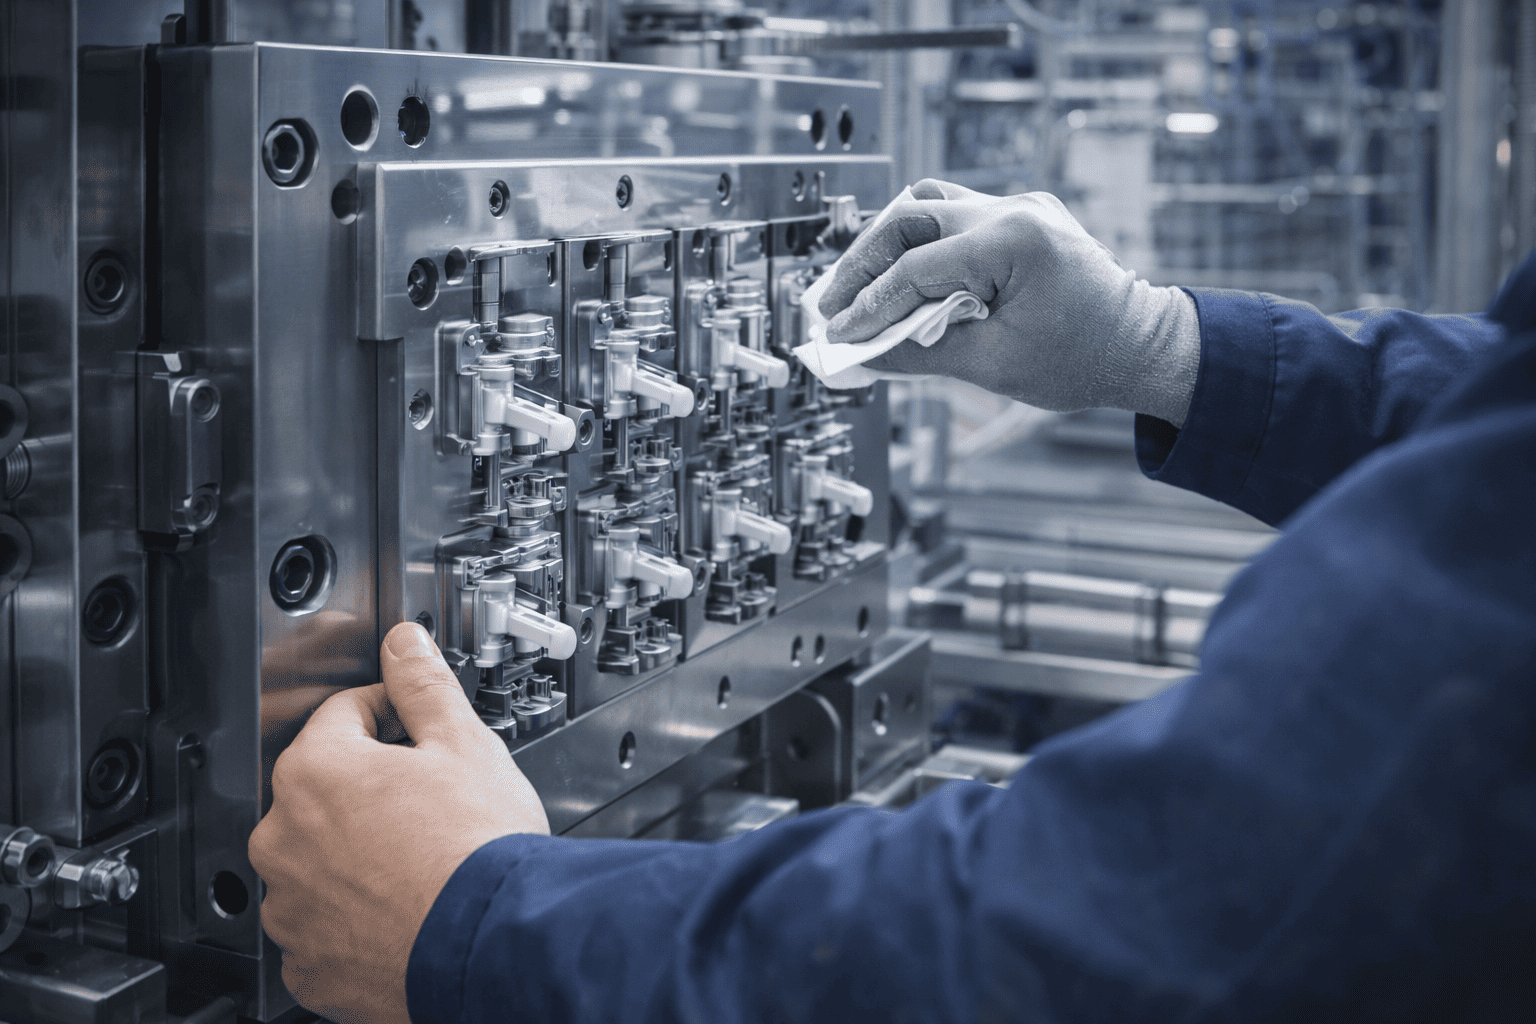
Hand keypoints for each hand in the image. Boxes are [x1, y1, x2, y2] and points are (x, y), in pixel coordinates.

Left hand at [249, 622, 548, 1022]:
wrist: (495, 944)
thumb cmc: (478, 849)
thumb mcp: (463, 743)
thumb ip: (423, 685)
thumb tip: (404, 644)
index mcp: (315, 772)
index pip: (342, 715)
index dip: (390, 715)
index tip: (419, 733)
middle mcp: (284, 840)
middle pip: (323, 790)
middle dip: (369, 787)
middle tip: (428, 800)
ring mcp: (291, 908)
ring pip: (317, 861)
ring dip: (355, 854)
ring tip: (418, 859)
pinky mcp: (309, 965)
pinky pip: (322, 926)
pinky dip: (353, 917)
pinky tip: (401, 907)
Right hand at [818, 179, 1200, 426]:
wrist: (1141, 346)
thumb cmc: (1084, 359)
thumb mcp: (993, 366)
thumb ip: (919, 354)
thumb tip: (861, 352)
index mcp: (1014, 241)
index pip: (916, 268)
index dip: (869, 304)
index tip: (839, 333)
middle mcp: (1015, 210)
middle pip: (909, 217)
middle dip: (863, 262)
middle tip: (832, 303)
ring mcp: (1019, 207)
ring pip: (928, 204)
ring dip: (887, 245)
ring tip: (858, 287)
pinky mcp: (1019, 217)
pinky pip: (955, 216)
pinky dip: (921, 244)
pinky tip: (902, 276)